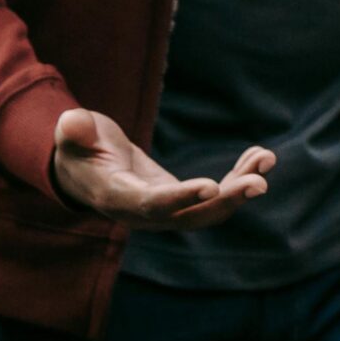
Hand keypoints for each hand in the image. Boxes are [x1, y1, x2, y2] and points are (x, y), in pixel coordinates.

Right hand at [49, 107, 273, 229]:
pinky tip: (260, 156)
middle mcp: (145, 213)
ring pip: (210, 210)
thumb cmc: (80, 147)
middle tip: (260, 184)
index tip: (211, 187)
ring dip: (241, 188)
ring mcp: (166, 212)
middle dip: (227, 202)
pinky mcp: (182, 201)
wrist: (86, 169)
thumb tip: (72, 123)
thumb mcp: (74, 135)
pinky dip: (239, 178)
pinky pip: (216, 197)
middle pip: (190, 217)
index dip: (180, 198)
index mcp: (117, 197)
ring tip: (267, 158)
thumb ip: (75, 131)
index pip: (151, 204)